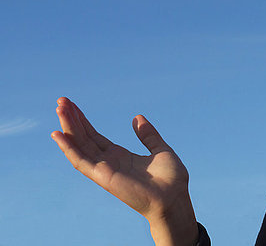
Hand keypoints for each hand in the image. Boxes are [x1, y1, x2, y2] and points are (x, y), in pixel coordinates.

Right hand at [51, 97, 198, 245]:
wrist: (174, 198)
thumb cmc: (170, 179)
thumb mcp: (160, 149)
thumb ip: (148, 135)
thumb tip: (137, 117)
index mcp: (120, 156)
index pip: (95, 136)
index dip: (83, 122)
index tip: (72, 105)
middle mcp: (108, 162)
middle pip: (84, 138)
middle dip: (72, 120)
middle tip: (61, 101)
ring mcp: (104, 170)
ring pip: (79, 146)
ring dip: (68, 128)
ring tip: (60, 108)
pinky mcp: (104, 177)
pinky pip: (81, 161)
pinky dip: (69, 148)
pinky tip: (59, 134)